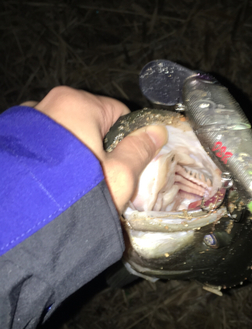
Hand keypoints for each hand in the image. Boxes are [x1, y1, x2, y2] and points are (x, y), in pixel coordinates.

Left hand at [23, 86, 167, 212]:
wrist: (24, 225)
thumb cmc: (75, 194)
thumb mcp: (119, 174)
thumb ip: (140, 150)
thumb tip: (157, 131)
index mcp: (76, 103)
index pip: (119, 114)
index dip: (128, 141)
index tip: (126, 165)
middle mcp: (48, 104)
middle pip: (93, 124)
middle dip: (102, 149)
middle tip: (103, 179)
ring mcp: (29, 122)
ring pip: (71, 135)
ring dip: (79, 155)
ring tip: (80, 184)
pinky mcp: (17, 141)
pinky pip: (49, 145)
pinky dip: (57, 160)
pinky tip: (60, 182)